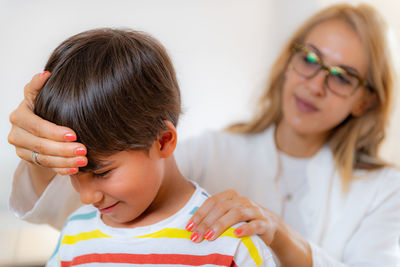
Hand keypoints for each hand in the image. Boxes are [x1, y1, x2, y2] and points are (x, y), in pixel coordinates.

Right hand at [8, 72, 87, 174]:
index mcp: (19, 116)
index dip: (55, 132)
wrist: (40, 124)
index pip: (38, 127)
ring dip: (65, 161)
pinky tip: (75, 168)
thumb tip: (45, 74)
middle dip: (64, 149)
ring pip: (44, 159)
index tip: (75, 134)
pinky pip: (46, 167)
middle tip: (84, 150)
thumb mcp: (39, 95)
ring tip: (84, 160)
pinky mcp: (29, 160)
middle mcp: (16, 133)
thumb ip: (39, 86)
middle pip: (41, 145)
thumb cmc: (44, 106)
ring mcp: (22, 149)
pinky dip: (62, 168)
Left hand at [186, 189, 311, 266]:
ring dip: (221, 225)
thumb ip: (213, 216)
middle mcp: (242, 200)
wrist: (269, 225)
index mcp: (231, 196)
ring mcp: (254, 210)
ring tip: (210, 237)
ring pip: (237, 213)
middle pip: (222, 207)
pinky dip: (246, 229)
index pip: (212, 202)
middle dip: (207, 222)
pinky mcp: (265, 223)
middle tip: (196, 237)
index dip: (199, 214)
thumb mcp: (228, 214)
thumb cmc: (242, 221)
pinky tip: (236, 234)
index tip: (189, 228)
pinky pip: (256, 224)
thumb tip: (190, 227)